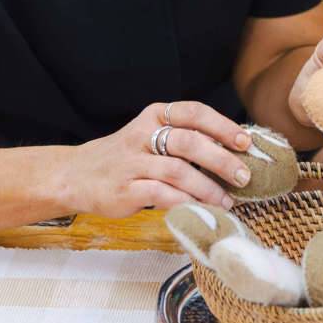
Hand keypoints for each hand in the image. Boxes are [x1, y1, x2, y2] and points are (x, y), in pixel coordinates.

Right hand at [63, 101, 253, 218]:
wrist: (76, 175)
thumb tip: (234, 153)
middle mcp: (143, 135)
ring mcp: (132, 163)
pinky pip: (161, 195)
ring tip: (227, 201)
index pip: (194, 113)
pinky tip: (200, 210)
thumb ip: (184, 140)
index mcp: (155, 116)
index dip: (223, 126)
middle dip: (221, 159)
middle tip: (244, 176)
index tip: (246, 142)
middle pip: (189, 142)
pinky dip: (185, 203)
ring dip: (207, 188)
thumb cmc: (126, 157)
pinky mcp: (125, 190)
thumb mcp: (151, 137)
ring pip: (178, 171)